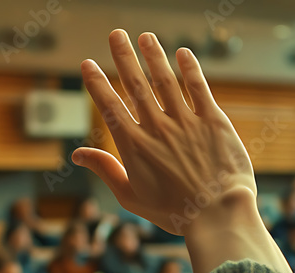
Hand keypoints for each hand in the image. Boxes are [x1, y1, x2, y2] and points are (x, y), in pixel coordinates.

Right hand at [74, 30, 254, 236]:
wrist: (217, 215)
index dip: (96, 83)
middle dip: (124, 56)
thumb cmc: (174, 213)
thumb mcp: (131, 197)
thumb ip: (105, 170)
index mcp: (134, 146)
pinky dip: (190, 69)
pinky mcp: (213, 121)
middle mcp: (157, 128)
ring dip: (154, 56)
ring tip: (146, 37)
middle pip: (136, 84)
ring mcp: (185, 122)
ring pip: (166, 81)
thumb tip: (77, 153)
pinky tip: (183, 53)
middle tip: (116, 34)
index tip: (87, 64)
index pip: (109, 106)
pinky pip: (198, 88)